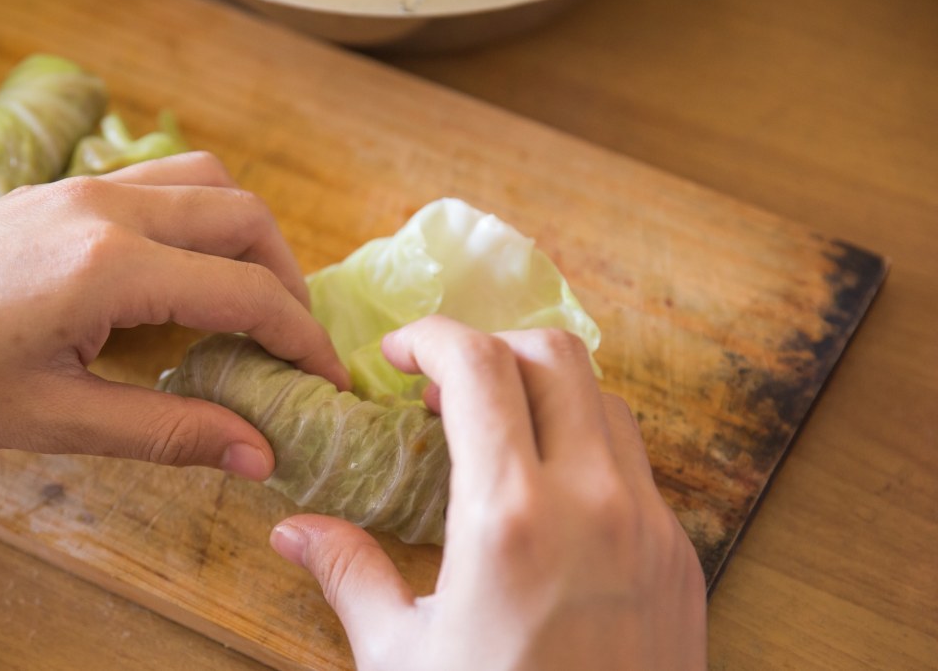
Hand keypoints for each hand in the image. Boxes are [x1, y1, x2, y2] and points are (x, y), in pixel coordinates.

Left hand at [0, 152, 347, 479]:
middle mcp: (105, 210)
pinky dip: (199, 219)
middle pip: (242, 217)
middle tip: (295, 345)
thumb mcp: (53, 419)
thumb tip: (257, 454)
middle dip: (287, 280)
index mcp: (108, 268)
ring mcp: (79, 189)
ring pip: (206, 182)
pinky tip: (184, 276)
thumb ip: (166, 433)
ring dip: (247, 237)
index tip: (327, 381)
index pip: (243, 292)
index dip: (301, 339)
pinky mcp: (59, 191)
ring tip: (252, 303)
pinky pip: (160, 182)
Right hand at [269, 316, 706, 668]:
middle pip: (555, 354)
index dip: (431, 337)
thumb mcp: (400, 660)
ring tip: (492, 434)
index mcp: (508, 519)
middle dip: (490, 347)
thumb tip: (293, 532)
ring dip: (545, 392)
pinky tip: (544, 495)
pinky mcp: (682, 560)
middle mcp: (593, 504)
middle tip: (440, 388)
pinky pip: (636, 464)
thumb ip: (349, 576)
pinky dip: (586, 444)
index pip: (479, 367)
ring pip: (605, 401)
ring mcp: (650, 529)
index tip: (395, 355)